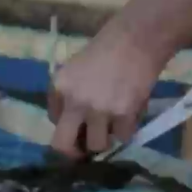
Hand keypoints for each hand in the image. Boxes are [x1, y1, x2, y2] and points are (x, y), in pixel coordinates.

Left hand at [47, 21, 165, 158]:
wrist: (137, 38)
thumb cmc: (107, 49)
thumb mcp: (75, 69)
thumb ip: (69, 95)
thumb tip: (73, 125)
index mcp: (59, 87)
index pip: (53, 121)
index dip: (68, 124)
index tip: (79, 125)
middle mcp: (74, 102)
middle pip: (63, 146)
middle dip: (74, 153)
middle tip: (85, 150)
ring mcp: (98, 110)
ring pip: (97, 145)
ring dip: (105, 139)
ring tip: (114, 124)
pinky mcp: (123, 114)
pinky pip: (123, 136)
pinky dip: (128, 129)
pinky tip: (131, 112)